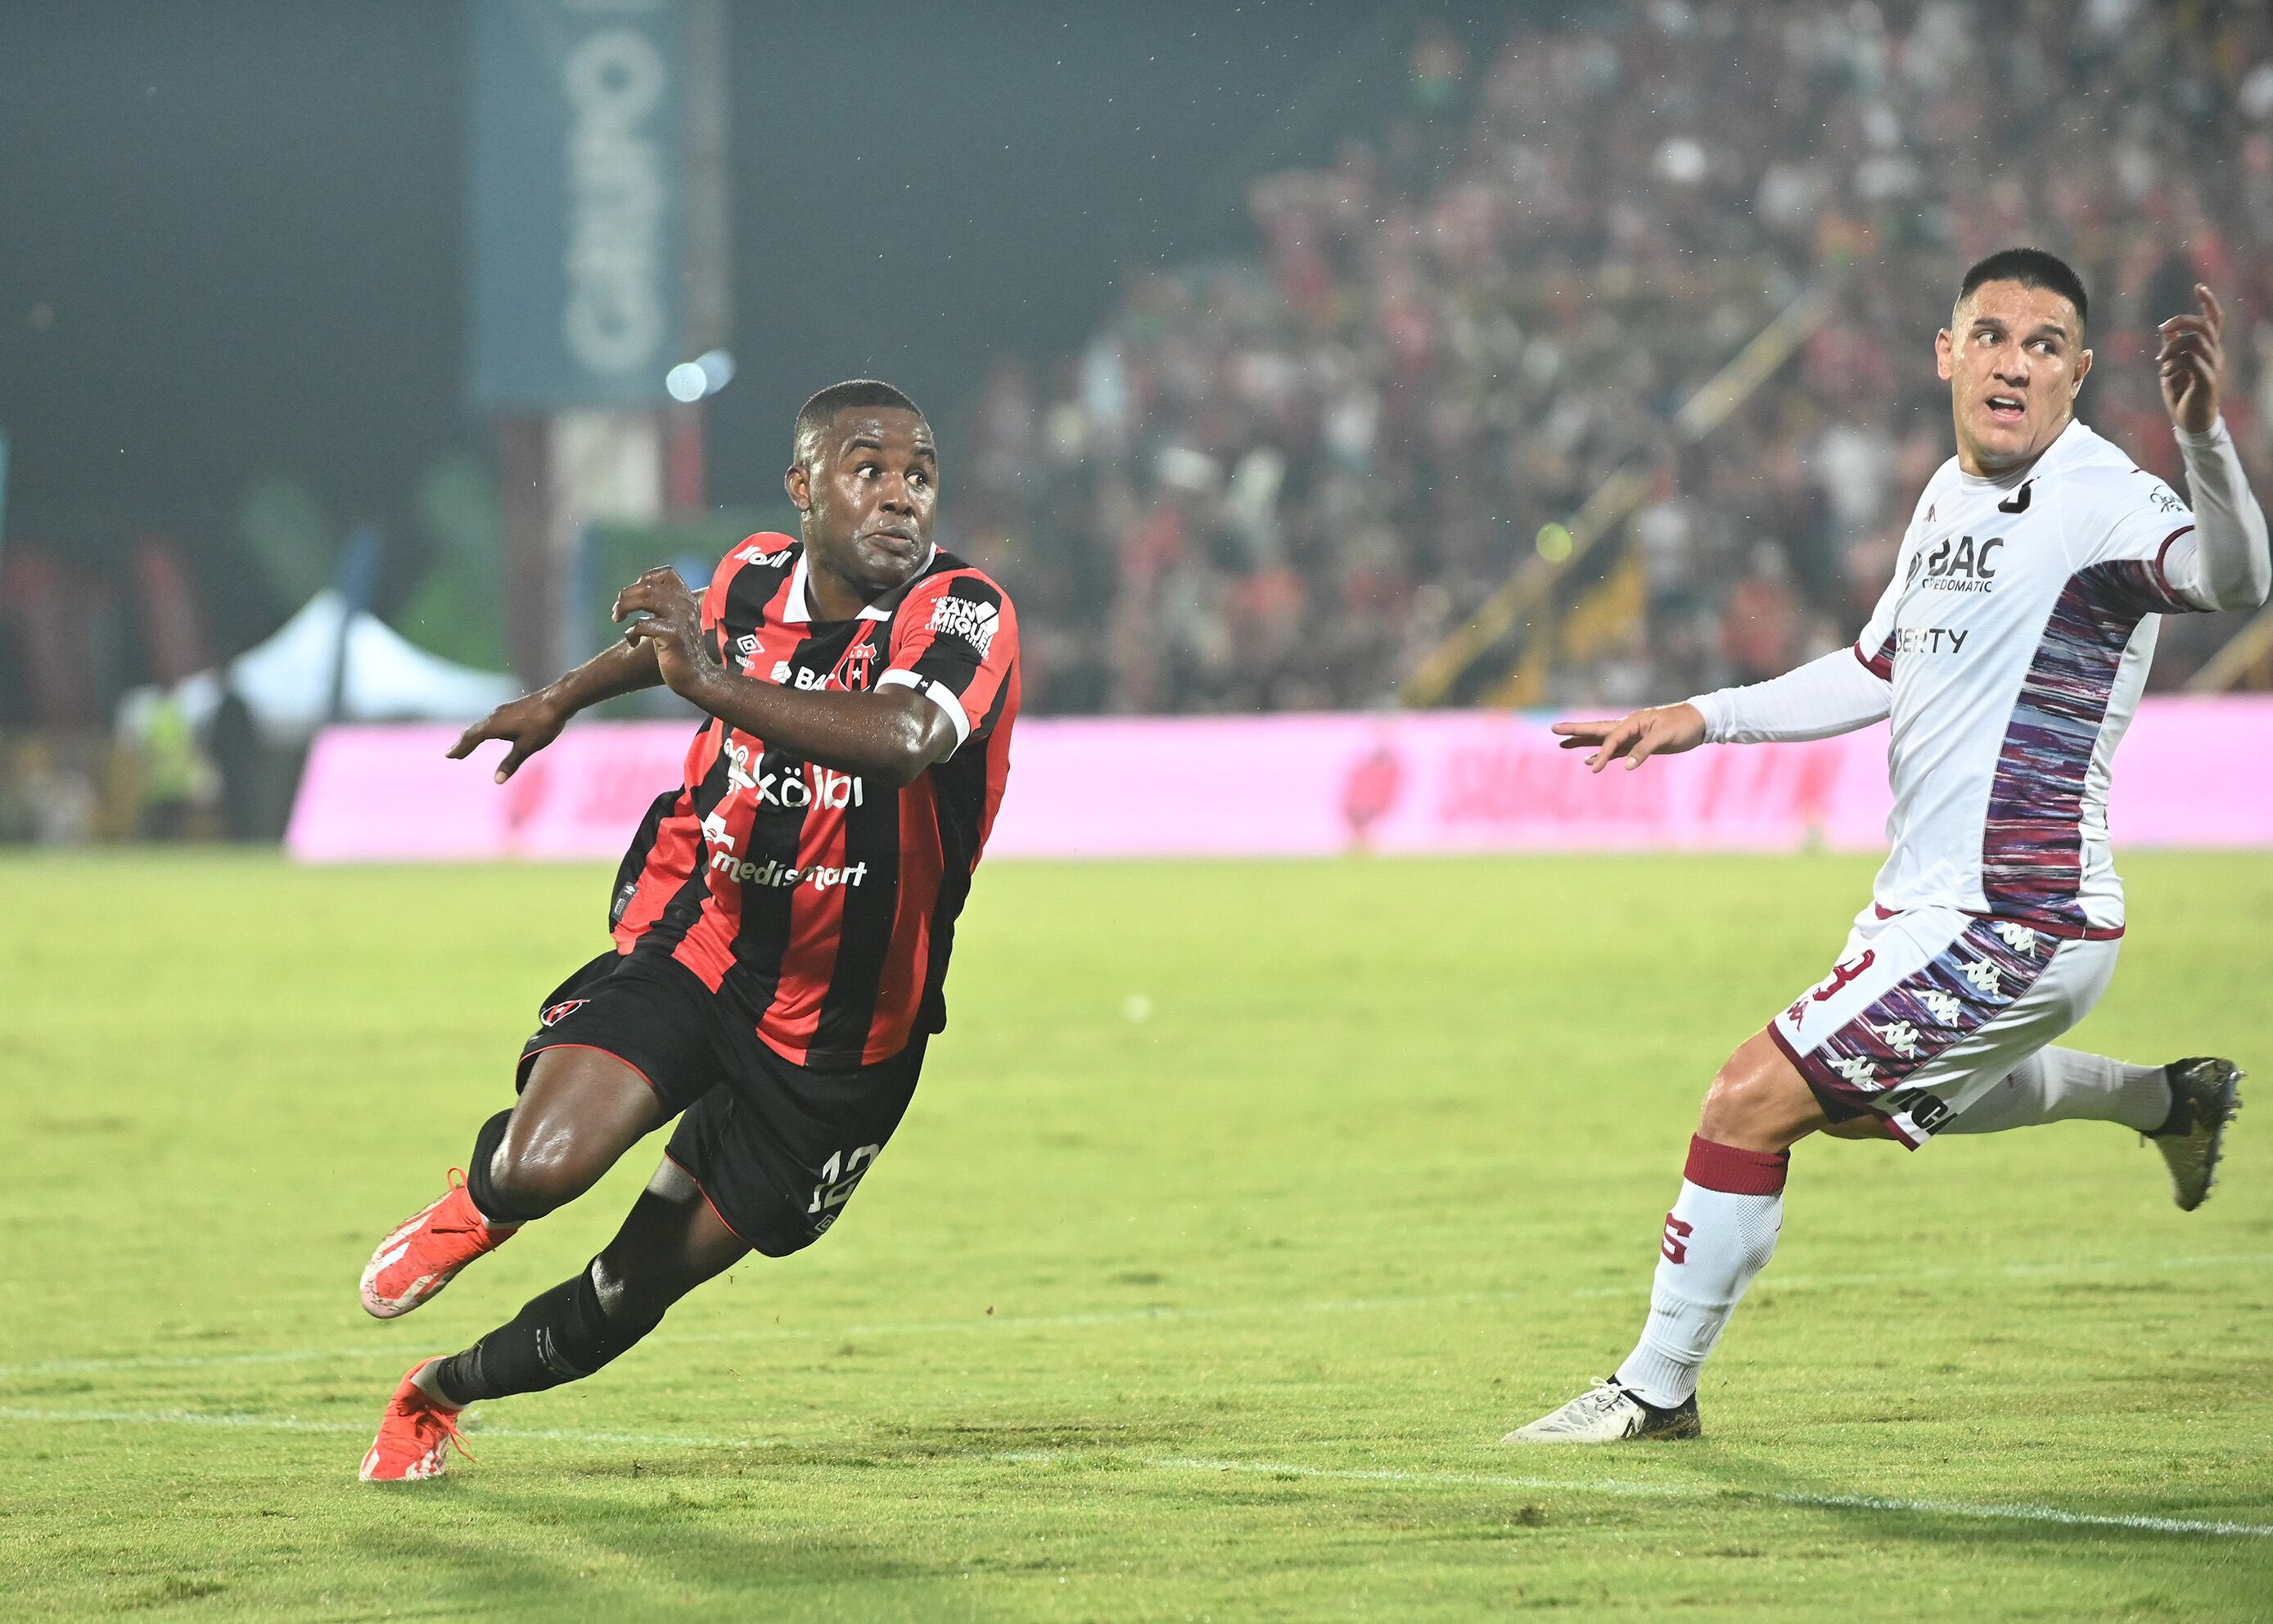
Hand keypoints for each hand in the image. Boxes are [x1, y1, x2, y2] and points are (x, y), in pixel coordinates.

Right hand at [447, 691, 567, 782]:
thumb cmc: (543, 724)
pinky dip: (485, 728)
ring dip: (473, 734)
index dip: (460, 748)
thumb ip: (511, 763)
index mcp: (494, 725)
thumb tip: (497, 780)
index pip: (471, 738)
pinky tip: (491, 729)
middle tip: (451, 753)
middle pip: (474, 731)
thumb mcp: (526, 747)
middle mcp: (495, 716)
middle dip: (463, 743)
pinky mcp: (513, 708)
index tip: (449, 756)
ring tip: (465, 740)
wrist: (559, 700)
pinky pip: (492, 720)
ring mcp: (504, 710)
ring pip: (483, 724)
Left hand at [613, 567, 715, 697]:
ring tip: (617, 619)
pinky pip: (642, 625)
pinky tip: (632, 642)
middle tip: (617, 612)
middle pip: (648, 585)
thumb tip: (633, 594)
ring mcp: (680, 619)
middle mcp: (685, 605)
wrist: (696, 677)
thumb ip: (662, 606)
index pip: (666, 573)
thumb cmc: (679, 651)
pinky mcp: (672, 636)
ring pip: (645, 598)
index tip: (634, 596)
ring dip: (624, 607)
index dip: (645, 579)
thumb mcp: (674, 622)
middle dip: (626, 596)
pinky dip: (631, 632)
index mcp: (686, 599)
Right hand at [1550, 702, 1706, 771]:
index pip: (1611, 738)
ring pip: (1602, 740)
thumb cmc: (1683, 725)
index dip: (1602, 754)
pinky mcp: (1638, 744)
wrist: (1699, 722)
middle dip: (1575, 731)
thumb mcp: (1664, 737)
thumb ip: (1644, 750)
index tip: (1596, 769)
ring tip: (1562, 744)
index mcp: (1632, 721)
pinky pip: (1615, 750)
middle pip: (1596, 730)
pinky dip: (1602, 754)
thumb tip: (1627, 765)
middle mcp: (1628, 726)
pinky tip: (1590, 761)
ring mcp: (1631, 735)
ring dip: (1583, 743)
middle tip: (1553, 729)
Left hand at [2157, 283, 2223, 436]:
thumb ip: (2172, 350)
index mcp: (2208, 350)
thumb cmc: (2183, 396)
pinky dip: (2174, 363)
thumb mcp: (2173, 368)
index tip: (2199, 286)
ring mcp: (2213, 367)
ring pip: (2195, 341)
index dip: (2208, 302)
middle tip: (2162, 329)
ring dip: (2172, 348)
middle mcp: (2214, 354)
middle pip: (2204, 325)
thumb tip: (2167, 332)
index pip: (2214, 320)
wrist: (2191, 423)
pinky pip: (2191, 361)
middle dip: (2181, 321)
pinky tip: (2165, 374)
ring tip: (2161, 362)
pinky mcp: (2207, 380)